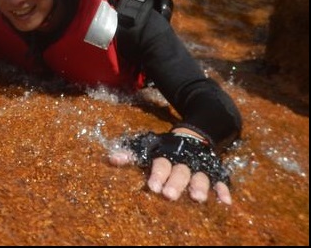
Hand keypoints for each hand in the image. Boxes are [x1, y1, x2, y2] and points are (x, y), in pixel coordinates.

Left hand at [108, 130, 232, 204]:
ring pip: (200, 177)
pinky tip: (225, 202)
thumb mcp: (147, 148)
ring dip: (199, 187)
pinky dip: (223, 190)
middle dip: (175, 184)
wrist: (193, 135)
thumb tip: (111, 159)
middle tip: (169, 196)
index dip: (157, 175)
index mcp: (166, 155)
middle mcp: (183, 161)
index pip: (160, 164)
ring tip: (197, 199)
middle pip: (179, 172)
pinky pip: (220, 181)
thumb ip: (131, 154)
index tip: (151, 187)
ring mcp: (200, 167)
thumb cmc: (164, 147)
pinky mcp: (214, 171)